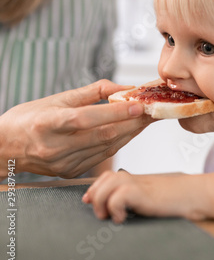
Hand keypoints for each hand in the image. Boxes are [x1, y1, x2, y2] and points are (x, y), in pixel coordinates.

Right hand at [0, 79, 153, 177]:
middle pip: (103, 135)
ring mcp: (64, 163)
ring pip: (107, 147)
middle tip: (153, 110)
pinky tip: (131, 132)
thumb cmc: (29, 119)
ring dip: (131, 132)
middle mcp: (56, 147)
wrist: (5, 148)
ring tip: (147, 119)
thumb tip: (123, 88)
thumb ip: (92, 92)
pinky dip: (119, 143)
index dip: (115, 112)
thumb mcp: (56, 99)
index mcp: (48, 124)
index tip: (138, 104)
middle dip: (133, 122)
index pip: (87, 118)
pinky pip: (102, 156)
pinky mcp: (71, 171)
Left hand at [82, 171, 199, 222]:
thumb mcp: (152, 195)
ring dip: (101, 203)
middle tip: (103, 214)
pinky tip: (123, 217)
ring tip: (110, 216)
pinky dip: (115, 209)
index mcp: (135, 179)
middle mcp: (134, 178)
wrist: (196, 193)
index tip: (89, 200)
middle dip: (95, 197)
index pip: (106, 177)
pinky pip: (117, 197)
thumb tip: (118, 207)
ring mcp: (138, 183)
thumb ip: (137, 197)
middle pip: (102, 179)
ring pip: (105, 186)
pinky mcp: (143, 192)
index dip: (94, 189)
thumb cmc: (178, 198)